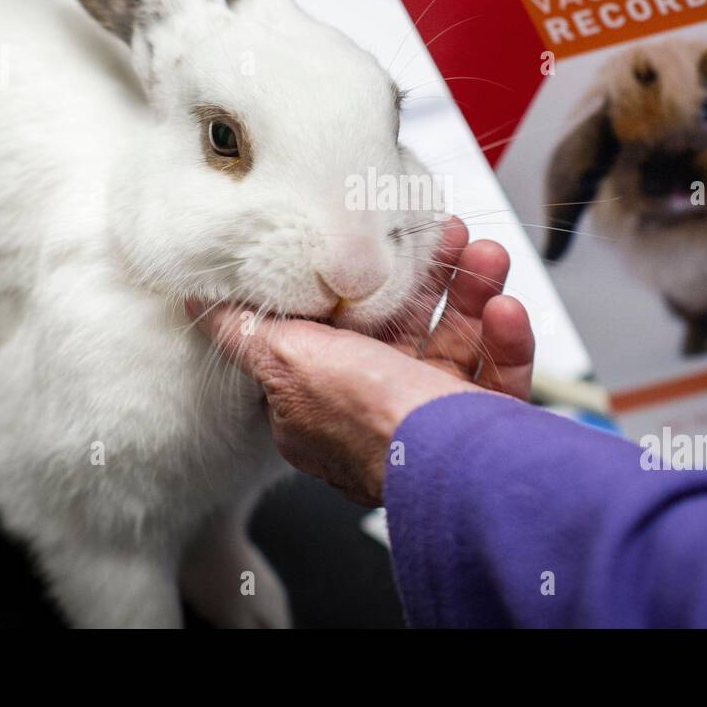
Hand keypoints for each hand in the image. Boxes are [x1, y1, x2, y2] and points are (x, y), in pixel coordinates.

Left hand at [191, 217, 533, 505]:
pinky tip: (505, 308)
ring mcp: (434, 422)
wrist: (461, 473)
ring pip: (457, 341)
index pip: (336, 330)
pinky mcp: (486, 426)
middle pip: (403, 327)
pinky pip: (500, 371)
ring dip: (473, 292)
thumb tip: (199, 298)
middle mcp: (379, 413)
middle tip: (444, 233)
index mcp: (325, 403)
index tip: (377, 245)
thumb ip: (245, 330)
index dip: (357, 285)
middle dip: (428, 276)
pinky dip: (507, 337)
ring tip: (483, 255)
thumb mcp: (287, 362)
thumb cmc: (375, 423)